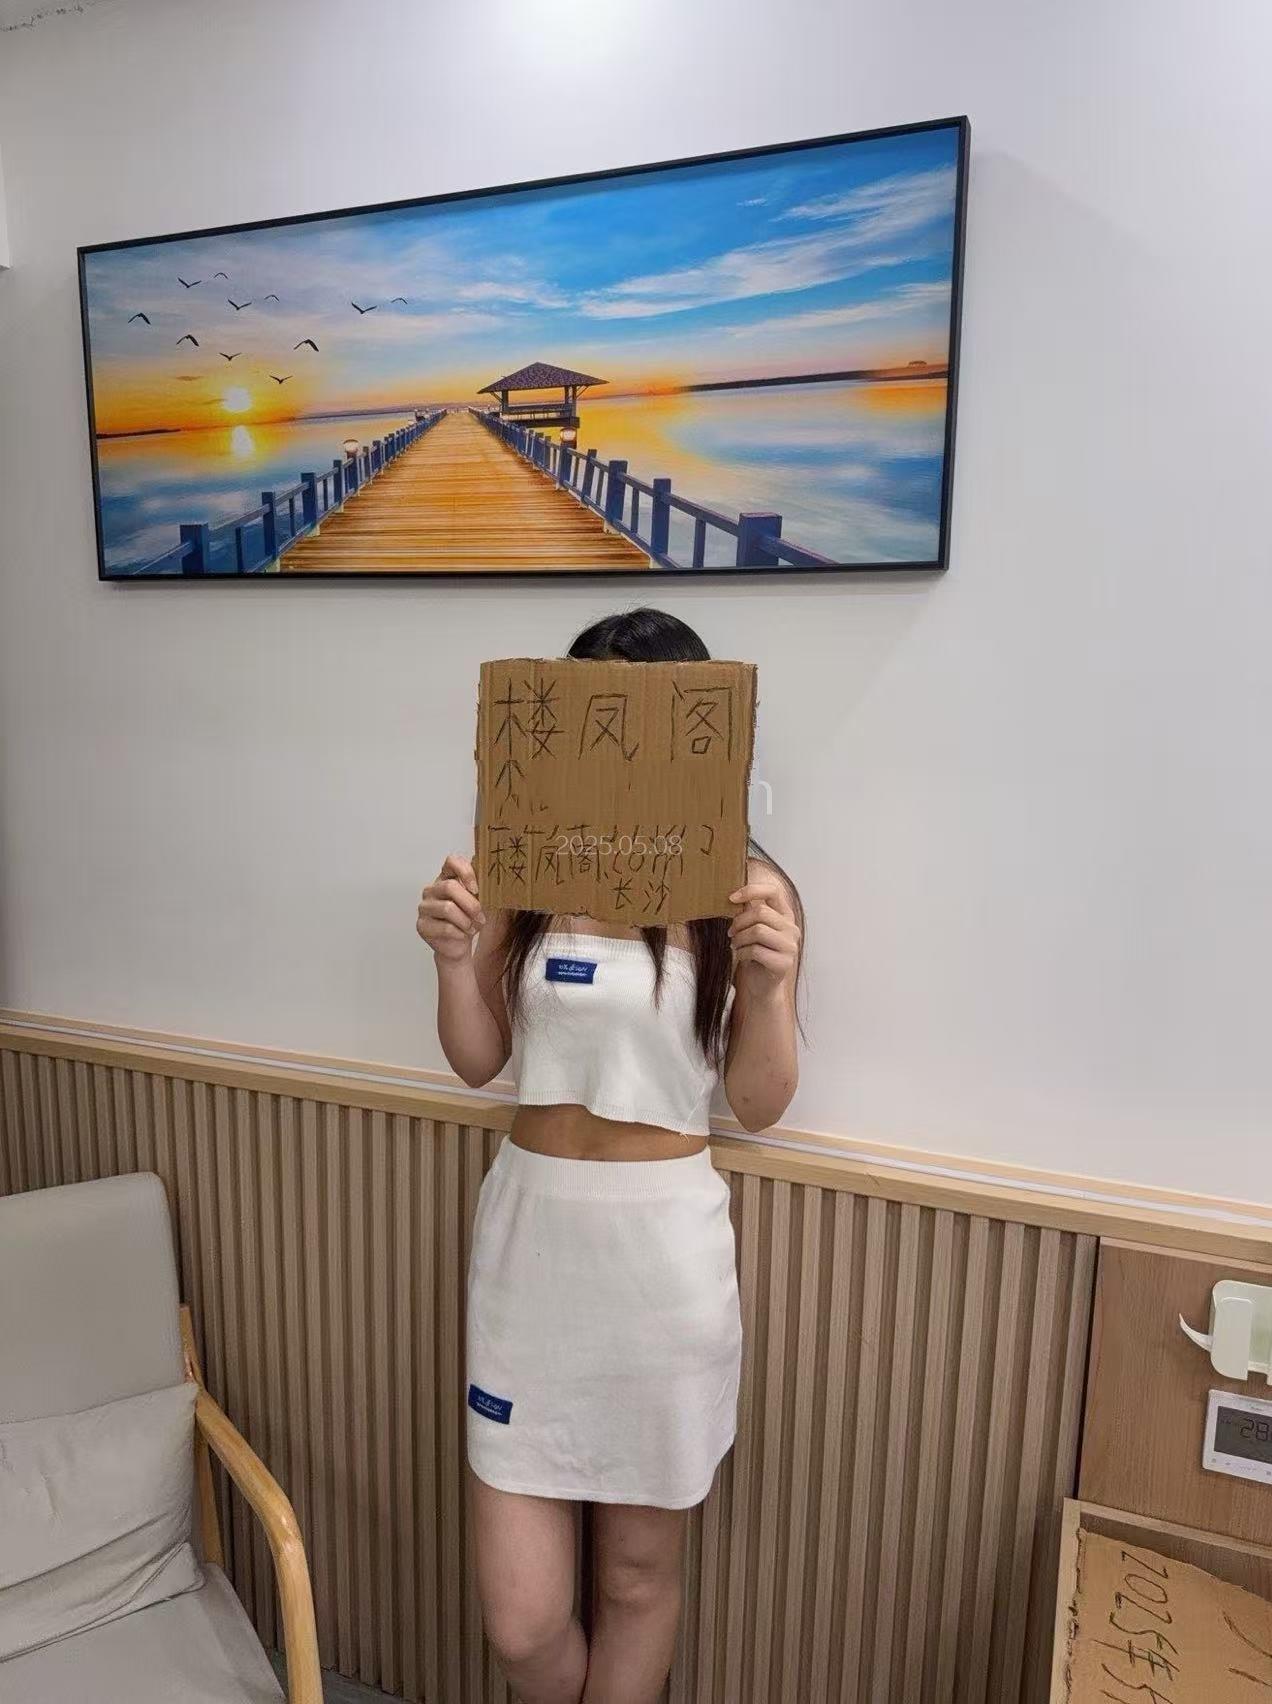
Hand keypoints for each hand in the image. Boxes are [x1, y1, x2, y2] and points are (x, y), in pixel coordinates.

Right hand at [416, 854, 485, 964]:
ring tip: (472, 927)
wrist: (460, 945)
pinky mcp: (422, 925)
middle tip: (480, 915)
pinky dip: (459, 933)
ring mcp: (424, 907)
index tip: (476, 889)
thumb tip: (493, 878)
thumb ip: (481, 888)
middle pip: (450, 887)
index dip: (465, 872)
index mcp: (446, 878)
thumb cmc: (469, 919)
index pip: (451, 861)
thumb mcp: (479, 901)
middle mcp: (432, 890)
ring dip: (466, 920)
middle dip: (470, 903)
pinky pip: (444, 927)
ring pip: (448, 908)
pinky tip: (463, 935)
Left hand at [728, 875, 799, 995]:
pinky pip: (756, 950)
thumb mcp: (752, 929)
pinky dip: (742, 953)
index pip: (773, 892)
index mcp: (785, 916)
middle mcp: (792, 929)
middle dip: (739, 922)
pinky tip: (741, 956)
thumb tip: (733, 896)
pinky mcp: (784, 963)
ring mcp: (790, 947)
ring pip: (758, 931)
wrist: (761, 986)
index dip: (751, 890)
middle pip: (761, 912)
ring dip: (739, 938)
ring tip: (735, 945)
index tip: (731, 898)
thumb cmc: (756, 955)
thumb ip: (749, 912)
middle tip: (730, 932)